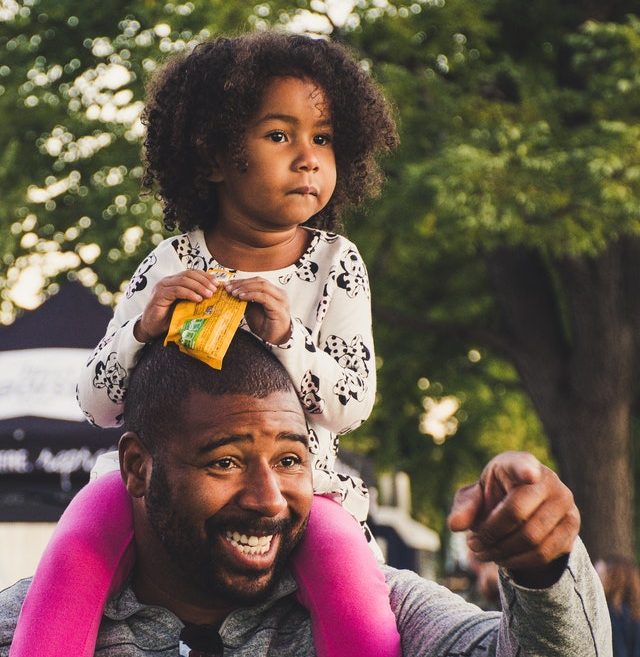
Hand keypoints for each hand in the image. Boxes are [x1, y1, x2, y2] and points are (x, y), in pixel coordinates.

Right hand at [134, 271, 217, 342]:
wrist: (151, 328)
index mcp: (174, 281)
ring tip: (209, 294)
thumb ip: (194, 298)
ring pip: (183, 280)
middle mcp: (167, 281)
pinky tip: (198, 298)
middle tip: (215, 289)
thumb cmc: (169, 317)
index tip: (217, 283)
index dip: (205, 276)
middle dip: (204, 280)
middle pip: (189, 274)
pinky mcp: (159, 295)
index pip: (192, 273)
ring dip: (199, 286)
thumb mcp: (185, 306)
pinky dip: (189, 293)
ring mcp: (162, 287)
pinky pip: (177, 290)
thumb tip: (213, 296)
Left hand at [225, 277, 290, 344]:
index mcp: (274, 292)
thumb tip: (231, 291)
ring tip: (234, 292)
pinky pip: (264, 297)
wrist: (275, 339)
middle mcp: (279, 293)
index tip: (229, 283)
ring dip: (245, 288)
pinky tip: (242, 297)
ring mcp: (280, 300)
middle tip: (229, 287)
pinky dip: (251, 295)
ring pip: (262, 286)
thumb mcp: (252, 309)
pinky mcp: (279, 308)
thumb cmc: (265, 325)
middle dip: (242, 283)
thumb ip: (246, 299)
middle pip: (259, 281)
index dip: (242, 280)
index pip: (257, 280)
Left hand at [447, 451, 579, 586]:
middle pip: (518, 513)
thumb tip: (455, 525)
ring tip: (483, 553)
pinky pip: (545, 554)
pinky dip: (519, 562)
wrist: (525, 505)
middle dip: (490, 534)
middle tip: (472, 545)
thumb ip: (465, 507)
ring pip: (532, 538)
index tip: (529, 475)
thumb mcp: (475, 496)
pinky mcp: (572, 527)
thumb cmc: (495, 495)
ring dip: (502, 552)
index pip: (523, 466)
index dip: (525, 470)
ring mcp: (565, 503)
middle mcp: (548, 480)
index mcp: (520, 463)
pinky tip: (502, 559)